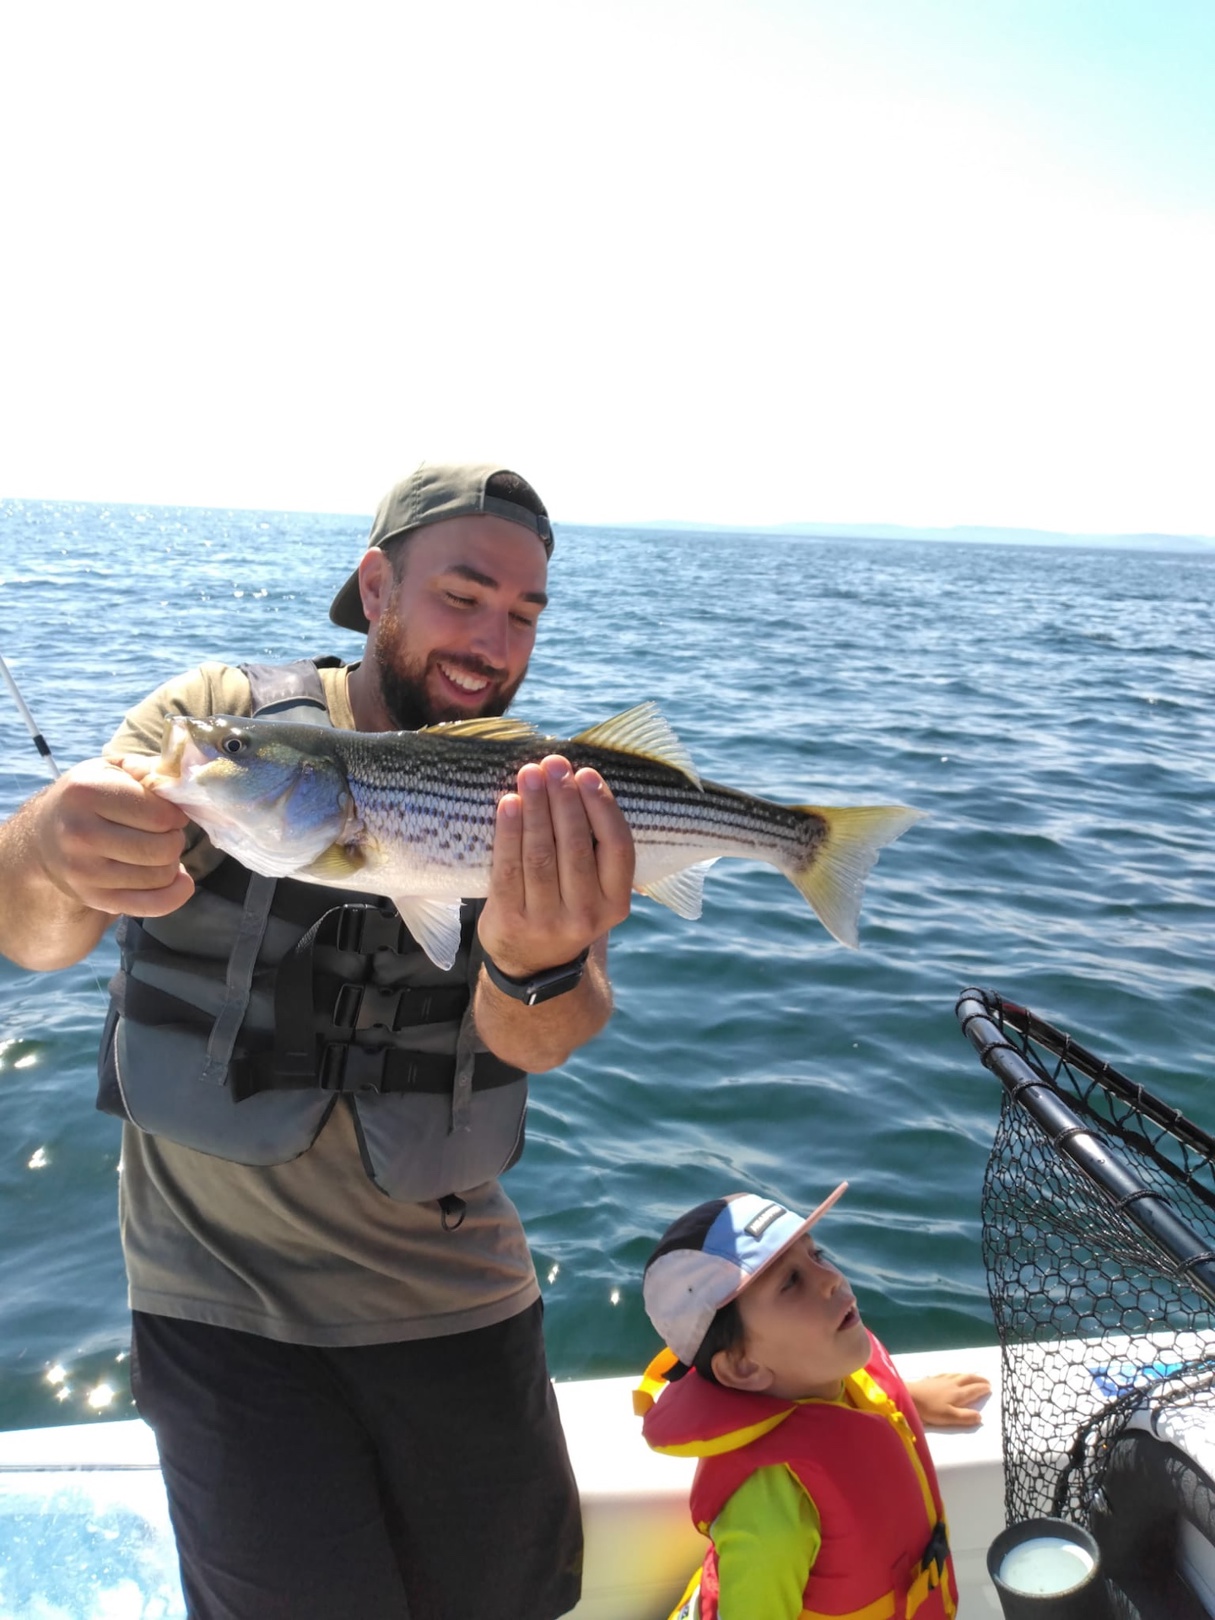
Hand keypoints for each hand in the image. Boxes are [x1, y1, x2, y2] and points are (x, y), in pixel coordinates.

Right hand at [37, 755, 194, 917]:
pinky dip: (174, 894)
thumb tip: (182, 781)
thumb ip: (148, 769)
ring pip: (161, 876)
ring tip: (155, 848)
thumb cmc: (88, 798)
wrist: (44, 836)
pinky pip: (151, 906)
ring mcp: (84, 872)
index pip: (160, 814)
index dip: (175, 813)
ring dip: (170, 862)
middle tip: (162, 831)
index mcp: (86, 793)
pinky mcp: (93, 899)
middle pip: (163, 847)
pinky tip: (178, 880)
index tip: (168, 811)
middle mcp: (80, 834)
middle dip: (174, 838)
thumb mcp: (110, 769)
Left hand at [477, 755, 634, 976]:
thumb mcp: (597, 893)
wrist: (534, 966)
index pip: (617, 847)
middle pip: (575, 845)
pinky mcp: (511, 921)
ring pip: (541, 854)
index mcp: (616, 903)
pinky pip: (509, 868)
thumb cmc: (567, 908)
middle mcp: (586, 916)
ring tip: (530, 774)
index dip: (602, 807)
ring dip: (535, 808)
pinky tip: (509, 804)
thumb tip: (581, 783)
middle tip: (554, 763)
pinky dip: (508, 831)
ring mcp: (547, 922)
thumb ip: (597, 852)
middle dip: (563, 798)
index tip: (586, 774)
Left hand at [906, 1371, 990, 1430]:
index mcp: (958, 1394)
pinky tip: (952, 1374)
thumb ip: (965, 1417)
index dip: (982, 1388)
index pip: (974, 1390)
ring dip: (968, 1375)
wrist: (909, 1396)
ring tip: (973, 1376)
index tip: (990, 1387)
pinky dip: (955, 1374)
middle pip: (968, 1379)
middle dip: (978, 1379)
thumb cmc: (929, 1409)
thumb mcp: (949, 1417)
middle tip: (987, 1380)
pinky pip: (948, 1374)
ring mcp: (942, 1379)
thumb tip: (980, 1416)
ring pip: (959, 1375)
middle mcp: (952, 1384)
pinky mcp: (932, 1378)